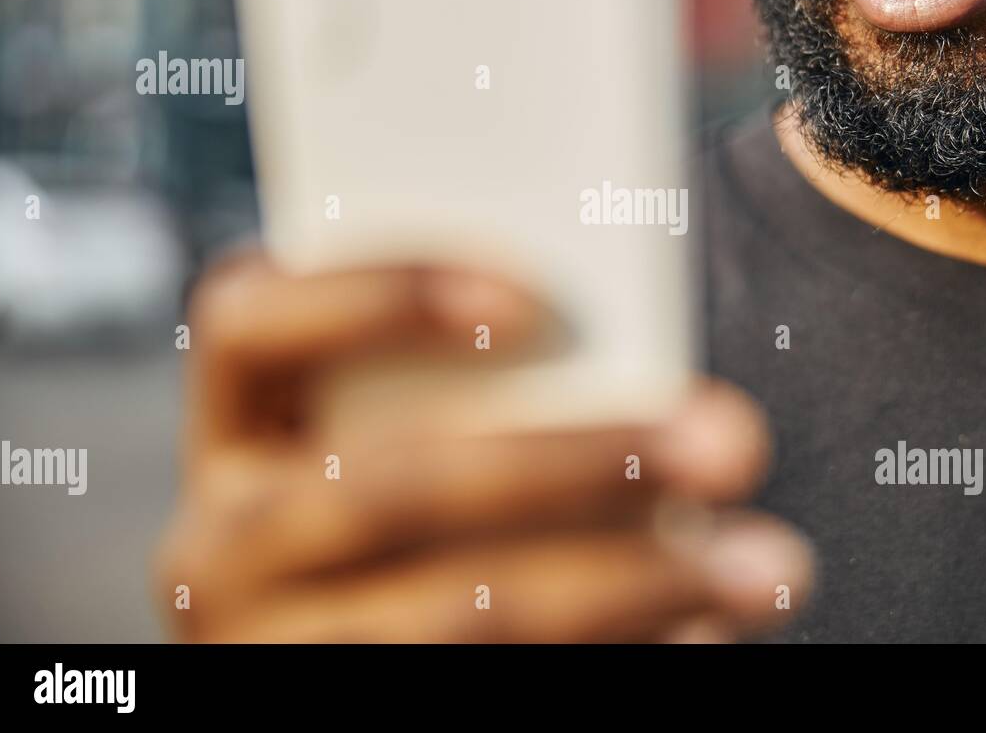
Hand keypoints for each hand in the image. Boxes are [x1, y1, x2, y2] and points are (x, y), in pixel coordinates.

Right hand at [155, 251, 811, 641]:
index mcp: (234, 432)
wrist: (366, 643)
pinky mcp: (348, 711)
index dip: (377, 294)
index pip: (250, 322)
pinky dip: (617, 659)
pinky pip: (491, 692)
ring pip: (456, 619)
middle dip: (575, 461)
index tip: (530, 299)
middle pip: (389, 487)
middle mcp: (221, 548)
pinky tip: (703, 633)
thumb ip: (482, 379)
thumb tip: (636, 357)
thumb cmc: (429, 500)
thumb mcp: (413, 429)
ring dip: (628, 585)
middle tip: (730, 440)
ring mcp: (276, 650)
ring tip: (764, 565)